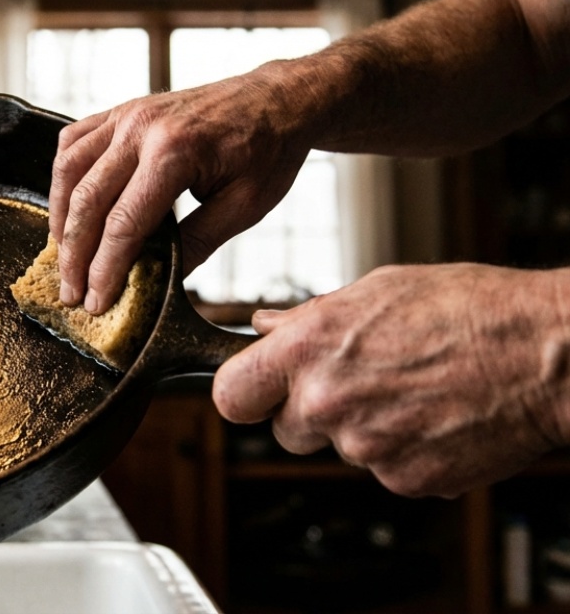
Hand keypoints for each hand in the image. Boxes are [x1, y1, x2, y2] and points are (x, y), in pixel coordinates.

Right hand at [48, 69, 312, 312]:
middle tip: (71, 292)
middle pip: (87, 200)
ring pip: (69, 169)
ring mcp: (127, 114)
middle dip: (74, 254)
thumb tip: (156, 283)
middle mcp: (142, 128)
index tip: (96, 301)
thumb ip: (197, 243)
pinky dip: (63, 175)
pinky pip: (74, 139)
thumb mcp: (244, 207)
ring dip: (59, 217)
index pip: (124, 223)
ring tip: (62, 255)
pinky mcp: (123, 109)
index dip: (105, 268)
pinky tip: (67, 205)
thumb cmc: (268, 151)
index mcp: (175, 152)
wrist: (277, 99)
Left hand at [212, 263, 569, 496]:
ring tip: (409, 390)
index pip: (230, 394)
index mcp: (309, 349)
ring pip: (338, 448)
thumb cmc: (471, 311)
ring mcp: (366, 447)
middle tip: (355, 381)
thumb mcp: (376, 289)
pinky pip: (383, 469)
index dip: (242, 392)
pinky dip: (403, 450)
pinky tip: (433, 415)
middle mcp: (328, 402)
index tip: (252, 389)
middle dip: (307, 410)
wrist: (549, 354)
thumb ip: (309, 317)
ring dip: (360, 428)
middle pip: (283, 430)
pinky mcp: (405, 479)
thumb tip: (265, 326)